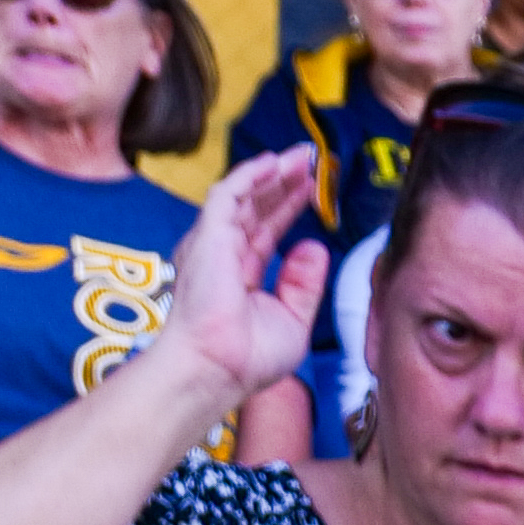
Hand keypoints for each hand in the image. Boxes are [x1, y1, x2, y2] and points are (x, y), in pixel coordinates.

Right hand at [155, 147, 331, 403]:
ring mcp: (212, 244)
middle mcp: (221, 256)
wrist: (218, 369)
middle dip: (282, 183)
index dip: (287, 207)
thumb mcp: (291, 319)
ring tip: (301, 156)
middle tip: (309, 161)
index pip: (265, 231)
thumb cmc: (247, 358)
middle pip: (255, 208)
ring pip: (244, 196)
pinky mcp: (208, 236)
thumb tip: (315, 247)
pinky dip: (251, 175)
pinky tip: (274, 163)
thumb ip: (304, 284)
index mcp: (239, 276)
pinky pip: (228, 194)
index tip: (310, 188)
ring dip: (272, 173)